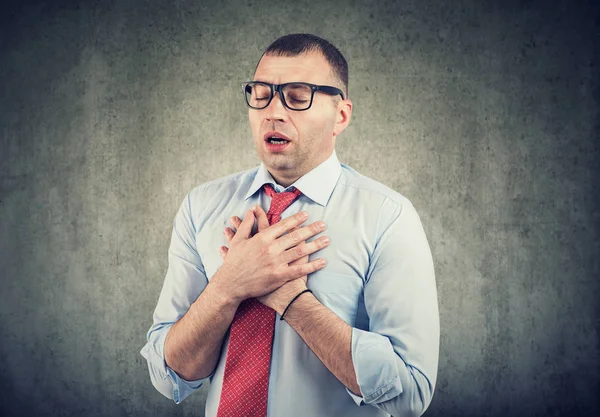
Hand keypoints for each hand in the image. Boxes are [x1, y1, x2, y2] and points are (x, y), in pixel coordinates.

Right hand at [212, 205, 328, 303]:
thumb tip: (251, 211)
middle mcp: (271, 248)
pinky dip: (312, 265)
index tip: (306, 215)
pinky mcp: (279, 276)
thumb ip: (246, 225)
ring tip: (327, 239)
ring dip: (315, 245)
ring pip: (300, 251)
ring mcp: (276, 262)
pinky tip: (322, 262)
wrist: (231, 284)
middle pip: (295, 236)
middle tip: (323, 224)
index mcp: (262, 238)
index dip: (296, 219)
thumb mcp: (237, 240)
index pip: (283, 225)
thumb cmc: (234, 262)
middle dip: (311, 229)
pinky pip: (299, 270)